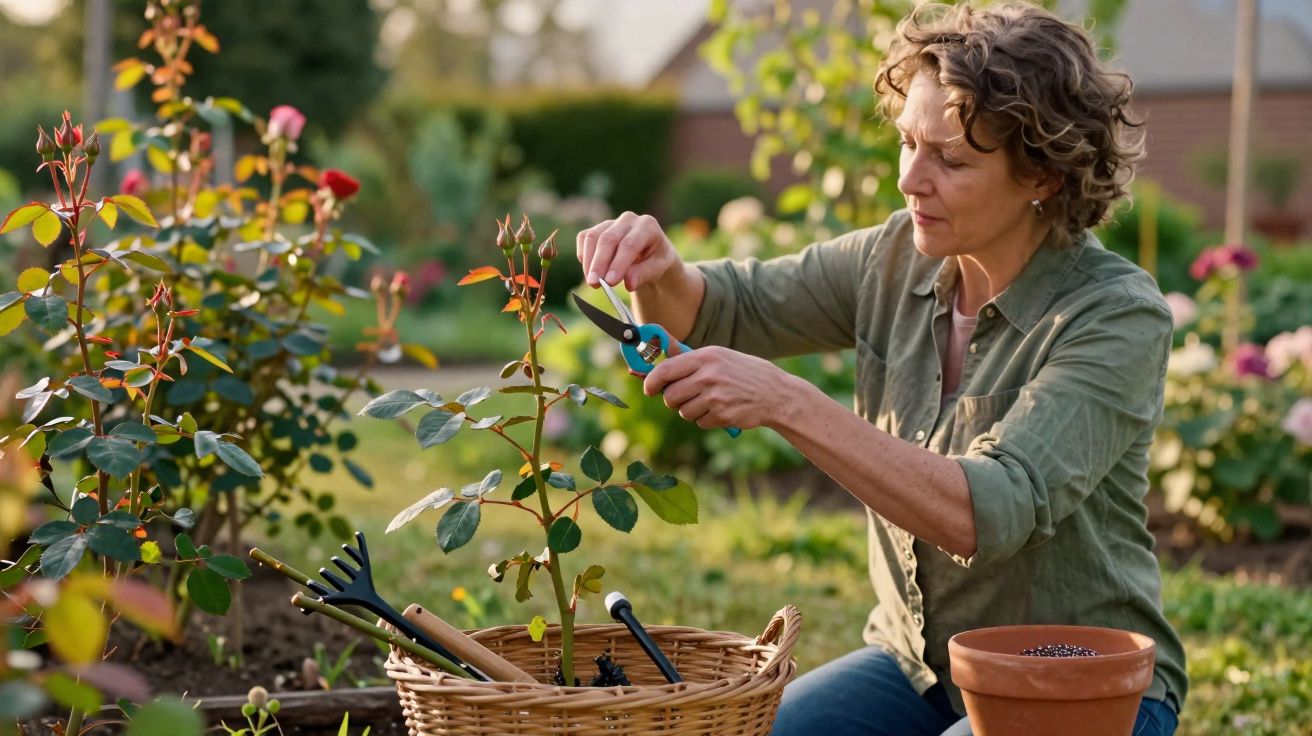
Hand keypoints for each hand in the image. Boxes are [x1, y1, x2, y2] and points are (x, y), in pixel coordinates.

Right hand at [576, 211, 681, 290]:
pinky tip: (589, 271)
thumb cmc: (655, 260)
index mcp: (647, 226)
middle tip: (595, 284)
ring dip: (590, 262)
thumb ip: (644, 274)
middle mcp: (628, 219)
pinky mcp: (598, 228)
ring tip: (593, 283)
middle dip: (600, 263)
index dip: (618, 263)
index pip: (629, 244)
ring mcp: (611, 222)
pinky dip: (584, 255)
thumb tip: (629, 283)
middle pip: (608, 239)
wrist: (650, 253)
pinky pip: (584, 238)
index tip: (610, 282)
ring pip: (593, 237)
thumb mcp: (658, 268)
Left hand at [642, 344, 791, 430]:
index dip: (651, 382)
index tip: (649, 388)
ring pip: (683, 412)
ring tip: (709, 401)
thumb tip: (655, 368)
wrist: (776, 393)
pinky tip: (722, 409)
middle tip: (684, 397)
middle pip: (670, 396)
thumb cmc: (743, 373)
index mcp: (705, 357)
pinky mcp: (722, 415)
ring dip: (691, 410)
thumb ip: (689, 361)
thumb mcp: (719, 357)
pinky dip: (706, 420)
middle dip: (673, 400)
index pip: (665, 370)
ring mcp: (715, 397)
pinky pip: (700, 423)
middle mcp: (708, 376)